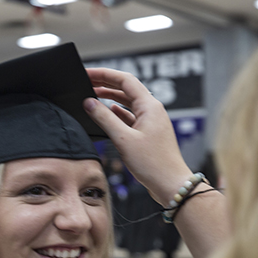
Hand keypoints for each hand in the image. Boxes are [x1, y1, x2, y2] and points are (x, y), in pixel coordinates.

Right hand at [84, 68, 193, 205]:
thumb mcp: (123, 139)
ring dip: (111, 98)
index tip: (87, 73)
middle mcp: (152, 110)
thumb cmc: (154, 164)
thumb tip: (89, 102)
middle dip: (106, 84)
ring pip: (128, 103)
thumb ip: (104, 118)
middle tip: (86, 82)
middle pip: (126, 89)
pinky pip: (131, 116)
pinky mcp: (149, 133)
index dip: (104, 74)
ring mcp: (151, 121)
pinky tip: (109, 113)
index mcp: (149, 106)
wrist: (171, 184)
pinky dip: (118, 113)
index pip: (125, 80)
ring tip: (93, 96)